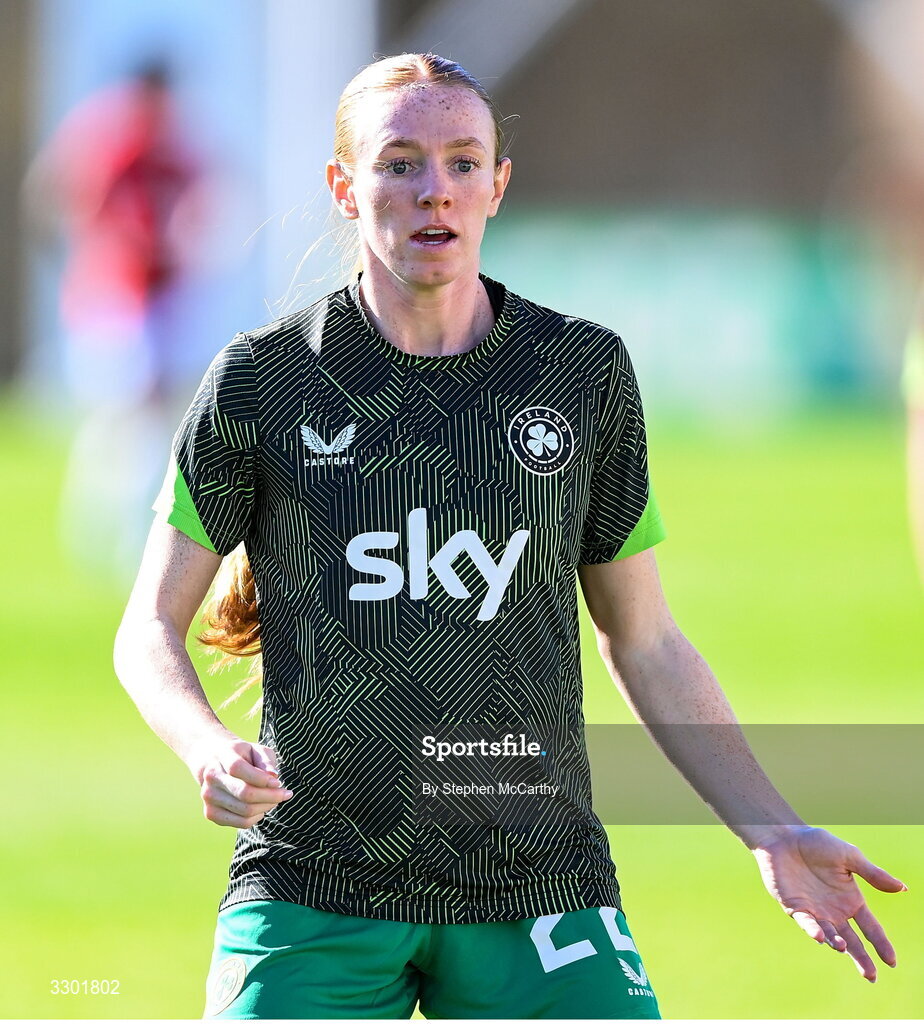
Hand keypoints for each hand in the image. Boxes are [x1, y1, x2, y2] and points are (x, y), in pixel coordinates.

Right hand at [186, 733, 293, 828]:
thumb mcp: (255, 749)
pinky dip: (257, 817)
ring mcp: (209, 797)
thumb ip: (265, 760)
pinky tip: (261, 806)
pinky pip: (241, 822)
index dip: (262, 779)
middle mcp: (212, 778)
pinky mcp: (210, 813)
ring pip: (245, 811)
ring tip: (275, 799)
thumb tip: (274, 776)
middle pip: (245, 794)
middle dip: (271, 796)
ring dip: (267, 806)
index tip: (278, 782)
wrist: (212, 762)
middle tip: (285, 793)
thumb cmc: (241, 755)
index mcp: (222, 756)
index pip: (239, 769)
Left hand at [752, 825, 906, 980]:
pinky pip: (805, 922)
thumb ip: (873, 874)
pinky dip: (812, 930)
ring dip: (836, 942)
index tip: (892, 962)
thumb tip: (903, 888)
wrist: (785, 835)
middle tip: (871, 976)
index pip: (871, 927)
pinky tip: (820, 937)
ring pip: (829, 934)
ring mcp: (815, 911)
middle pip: (852, 940)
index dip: (881, 944)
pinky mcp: (794, 906)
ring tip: (842, 947)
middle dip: (861, 958)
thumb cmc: (817, 843)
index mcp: (851, 900)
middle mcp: (834, 910)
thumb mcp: (849, 856)